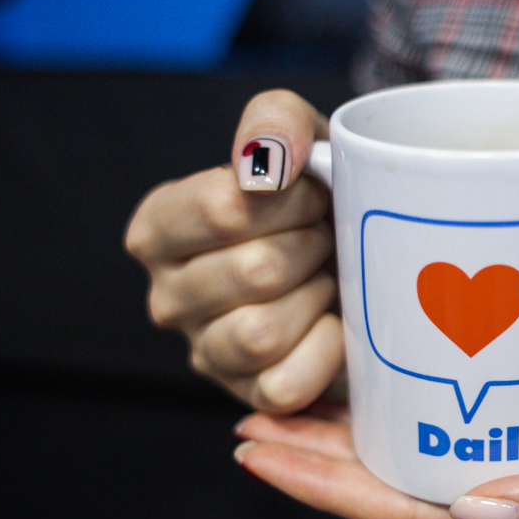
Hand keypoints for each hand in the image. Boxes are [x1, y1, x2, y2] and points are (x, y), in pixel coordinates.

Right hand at [125, 90, 343, 411]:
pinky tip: (335, 324)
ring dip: (316, 298)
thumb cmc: (316, 199)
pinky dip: (327, 352)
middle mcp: (168, 295)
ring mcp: (206, 352)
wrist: (358, 260)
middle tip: (326, 238)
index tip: (312, 192)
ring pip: (263, 332)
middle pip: (254, 271)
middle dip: (311, 247)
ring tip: (327, 277)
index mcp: (160, 227)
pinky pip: (287, 384)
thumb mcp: (298, 140)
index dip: (288, 199)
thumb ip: (273, 122)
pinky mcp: (249, 395)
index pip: (221, 209)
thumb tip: (264, 161)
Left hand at [232, 379, 518, 518]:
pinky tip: (405, 356)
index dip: (328, 487)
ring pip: (436, 444)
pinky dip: (432, 387)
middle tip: (244, 409)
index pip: (412, 516)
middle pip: (404, 482)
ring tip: (296, 384)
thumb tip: (476, 507)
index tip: (253, 448)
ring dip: (364, 422)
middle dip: (321, 453)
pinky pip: (487, 406)